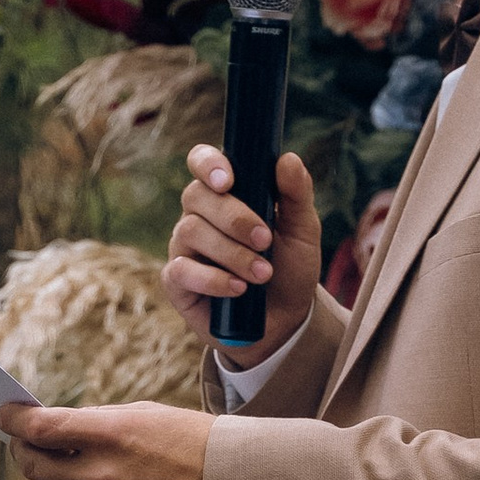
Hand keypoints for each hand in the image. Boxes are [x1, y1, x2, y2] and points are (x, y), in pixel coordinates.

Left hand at [0, 400, 215, 479]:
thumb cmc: (194, 442)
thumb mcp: (144, 415)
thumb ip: (94, 422)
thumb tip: (46, 428)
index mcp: (110, 432)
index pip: (39, 428)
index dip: (13, 421)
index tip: (4, 416)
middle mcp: (104, 473)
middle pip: (34, 466)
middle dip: (26, 452)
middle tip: (30, 446)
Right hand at [164, 143, 322, 355]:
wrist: (284, 321)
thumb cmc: (290, 269)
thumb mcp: (303, 231)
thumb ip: (297, 195)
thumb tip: (288, 159)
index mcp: (226, 193)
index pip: (202, 162)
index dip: (208, 164)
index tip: (228, 180)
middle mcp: (198, 215)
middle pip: (196, 196)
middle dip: (234, 218)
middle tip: (265, 240)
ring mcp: (184, 247)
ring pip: (190, 232)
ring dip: (231, 253)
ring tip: (263, 273)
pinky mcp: (176, 281)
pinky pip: (182, 270)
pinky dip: (213, 279)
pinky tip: (238, 289)